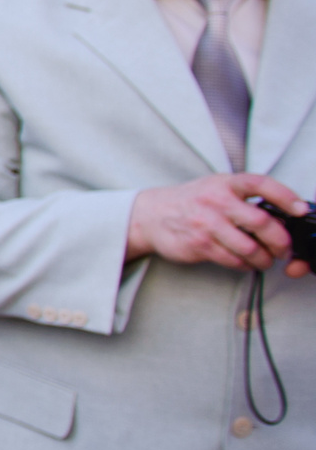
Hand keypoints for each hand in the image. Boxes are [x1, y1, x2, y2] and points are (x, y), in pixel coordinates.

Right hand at [128, 173, 309, 275]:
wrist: (149, 215)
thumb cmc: (190, 202)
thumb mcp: (215, 189)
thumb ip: (243, 199)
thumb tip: (279, 218)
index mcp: (225, 183)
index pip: (261, 184)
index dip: (285, 196)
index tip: (301, 210)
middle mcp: (216, 201)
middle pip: (261, 222)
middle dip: (280, 241)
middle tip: (284, 249)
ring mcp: (206, 224)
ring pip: (249, 247)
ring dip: (264, 259)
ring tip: (265, 261)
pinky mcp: (199, 245)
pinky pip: (232, 260)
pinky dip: (244, 265)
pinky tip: (245, 263)